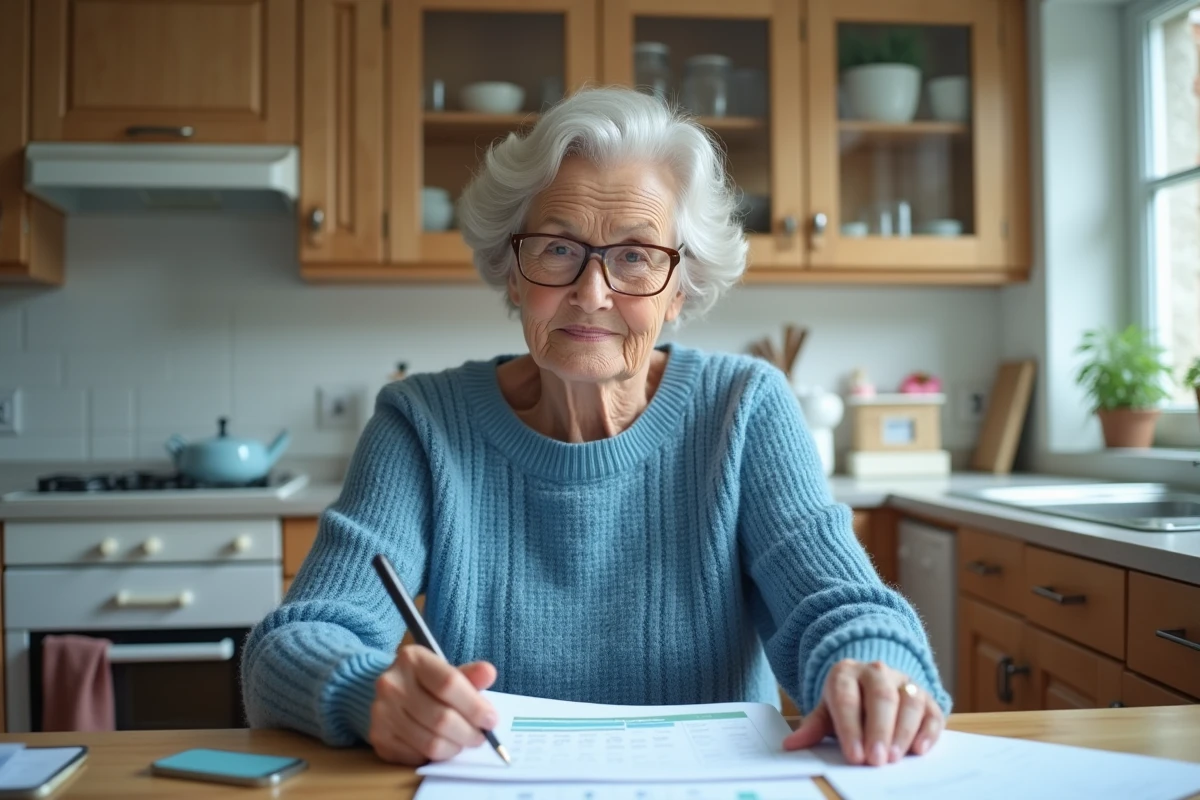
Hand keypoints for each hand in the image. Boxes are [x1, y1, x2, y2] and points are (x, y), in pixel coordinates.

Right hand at [368, 644, 498, 764]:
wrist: (390, 691)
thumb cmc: (427, 682)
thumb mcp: (447, 671)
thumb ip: (469, 675)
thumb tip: (489, 673)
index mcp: (412, 659)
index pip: (449, 683)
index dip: (475, 706)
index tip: (491, 720)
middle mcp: (391, 683)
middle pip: (441, 718)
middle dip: (469, 733)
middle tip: (481, 737)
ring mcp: (381, 712)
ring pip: (430, 742)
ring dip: (454, 748)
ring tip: (463, 742)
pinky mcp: (378, 737)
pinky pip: (416, 756)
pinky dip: (434, 756)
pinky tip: (441, 746)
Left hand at [782, 659, 943, 765]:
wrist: (870, 681)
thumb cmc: (847, 701)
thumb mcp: (827, 711)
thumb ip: (812, 727)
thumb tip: (791, 745)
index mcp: (846, 673)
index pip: (847, 698)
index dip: (850, 728)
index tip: (853, 755)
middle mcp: (876, 672)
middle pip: (881, 697)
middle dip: (879, 730)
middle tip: (876, 760)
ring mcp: (904, 681)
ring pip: (910, 701)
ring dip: (904, 731)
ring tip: (896, 757)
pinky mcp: (926, 696)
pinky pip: (932, 710)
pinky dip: (929, 730)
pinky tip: (920, 748)